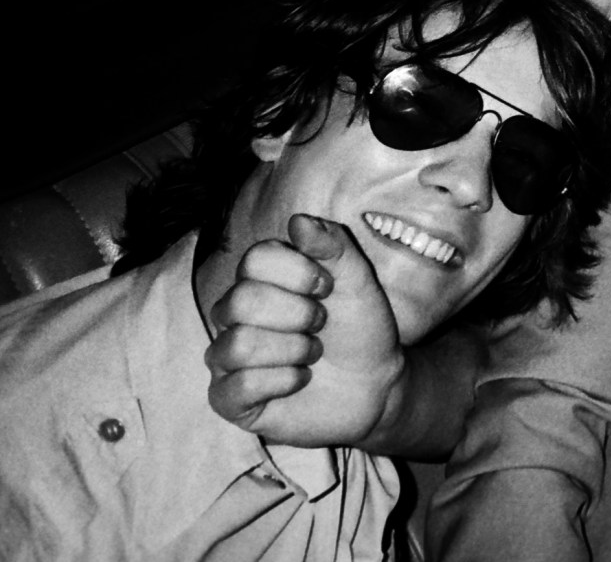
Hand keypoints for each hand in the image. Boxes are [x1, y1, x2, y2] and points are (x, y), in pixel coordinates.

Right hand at [206, 213, 406, 447]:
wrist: (375, 384)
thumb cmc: (360, 329)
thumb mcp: (358, 281)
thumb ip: (334, 245)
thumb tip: (299, 220)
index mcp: (261, 280)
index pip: (255, 259)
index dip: (298, 272)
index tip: (327, 287)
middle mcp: (234, 316)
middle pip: (241, 301)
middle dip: (297, 314)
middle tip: (321, 323)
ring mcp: (227, 358)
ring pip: (237, 345)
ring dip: (293, 350)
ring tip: (313, 353)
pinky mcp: (228, 399)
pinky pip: (237, 387)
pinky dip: (283, 382)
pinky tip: (300, 379)